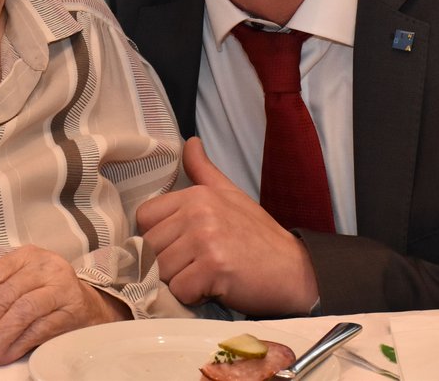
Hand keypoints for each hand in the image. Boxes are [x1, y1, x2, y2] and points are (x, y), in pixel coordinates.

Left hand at [0, 245, 129, 365]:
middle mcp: (44, 266)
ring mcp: (61, 287)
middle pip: (5, 296)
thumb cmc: (42, 292)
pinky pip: (39, 329)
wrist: (87, 305)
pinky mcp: (72, 310)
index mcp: (25, 255)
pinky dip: (17, 346)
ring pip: (22, 312)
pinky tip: (2, 357)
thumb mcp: (13, 284)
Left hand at [136, 137, 318, 315]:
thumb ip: (203, 169)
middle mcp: (198, 213)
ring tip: (205, 275)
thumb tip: (190, 142)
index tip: (178, 245)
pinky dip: (192, 297)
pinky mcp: (214, 267)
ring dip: (180, 281)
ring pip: (161, 270)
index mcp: (196, 195)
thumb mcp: (230, 193)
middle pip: (149, 246)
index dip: (156, 236)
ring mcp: (206, 239)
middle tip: (195, 264)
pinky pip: (180, 290)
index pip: (144, 217)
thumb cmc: (258, 235)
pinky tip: (212, 288)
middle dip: (167, 263)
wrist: (295, 270)